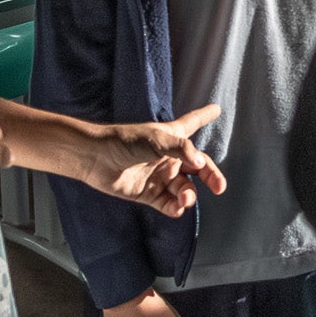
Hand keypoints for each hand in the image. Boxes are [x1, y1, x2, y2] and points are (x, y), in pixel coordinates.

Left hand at [80, 104, 229, 215]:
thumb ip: (182, 149)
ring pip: (184, 189)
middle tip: (220, 187)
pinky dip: (174, 208)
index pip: (192, 123)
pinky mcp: (147, 194)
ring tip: (185, 200)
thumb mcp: (157, 139)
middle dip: (210, 177)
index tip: (216, 108)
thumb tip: (202, 163)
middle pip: (197, 168)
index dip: (204, 116)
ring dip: (188, 196)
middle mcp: (168, 158)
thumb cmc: (125, 142)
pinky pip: (168, 204)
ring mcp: (159, 177)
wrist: (95, 158)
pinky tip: (177, 208)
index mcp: (171, 138)